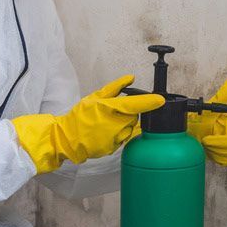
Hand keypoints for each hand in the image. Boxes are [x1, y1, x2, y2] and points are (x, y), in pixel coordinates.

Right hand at [13, 75, 164, 173]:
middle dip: (128, 114)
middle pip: (134, 117)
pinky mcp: (113, 148)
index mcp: (109, 108)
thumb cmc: (79, 116)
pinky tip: (105, 133)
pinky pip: (123, 139)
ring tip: (107, 124)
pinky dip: (118, 135)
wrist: (66, 138)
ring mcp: (114, 137)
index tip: (161, 100)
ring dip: (123, 125)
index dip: (149, 102)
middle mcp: (114, 124)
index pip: (135, 104)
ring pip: (130, 128)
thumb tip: (130, 78)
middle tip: (113, 113)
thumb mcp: (95, 97)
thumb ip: (115, 87)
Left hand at [187, 77, 226, 165]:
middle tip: (208, 137)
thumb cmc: (201, 120)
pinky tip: (209, 150)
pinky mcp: (224, 158)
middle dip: (221, 140)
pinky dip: (215, 156)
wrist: (190, 134)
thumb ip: (223, 94)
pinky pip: (225, 160)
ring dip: (216, 148)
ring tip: (207, 142)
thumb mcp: (210, 107)